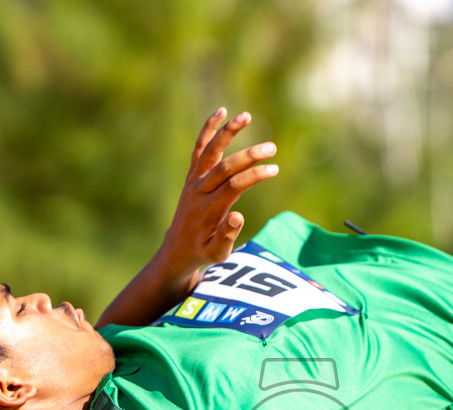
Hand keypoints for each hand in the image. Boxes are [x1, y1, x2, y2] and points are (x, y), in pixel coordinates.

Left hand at [154, 108, 279, 294]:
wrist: (177, 248)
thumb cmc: (203, 252)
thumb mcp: (217, 254)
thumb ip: (226, 236)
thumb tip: (238, 216)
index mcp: (207, 210)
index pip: (233, 187)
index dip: (254, 176)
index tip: (274, 169)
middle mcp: (198, 191)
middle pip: (225, 167)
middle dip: (249, 156)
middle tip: (272, 147)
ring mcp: (193, 181)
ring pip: (210, 151)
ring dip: (227, 132)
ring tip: (246, 115)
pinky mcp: (192, 175)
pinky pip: (199, 149)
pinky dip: (208, 130)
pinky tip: (221, 112)